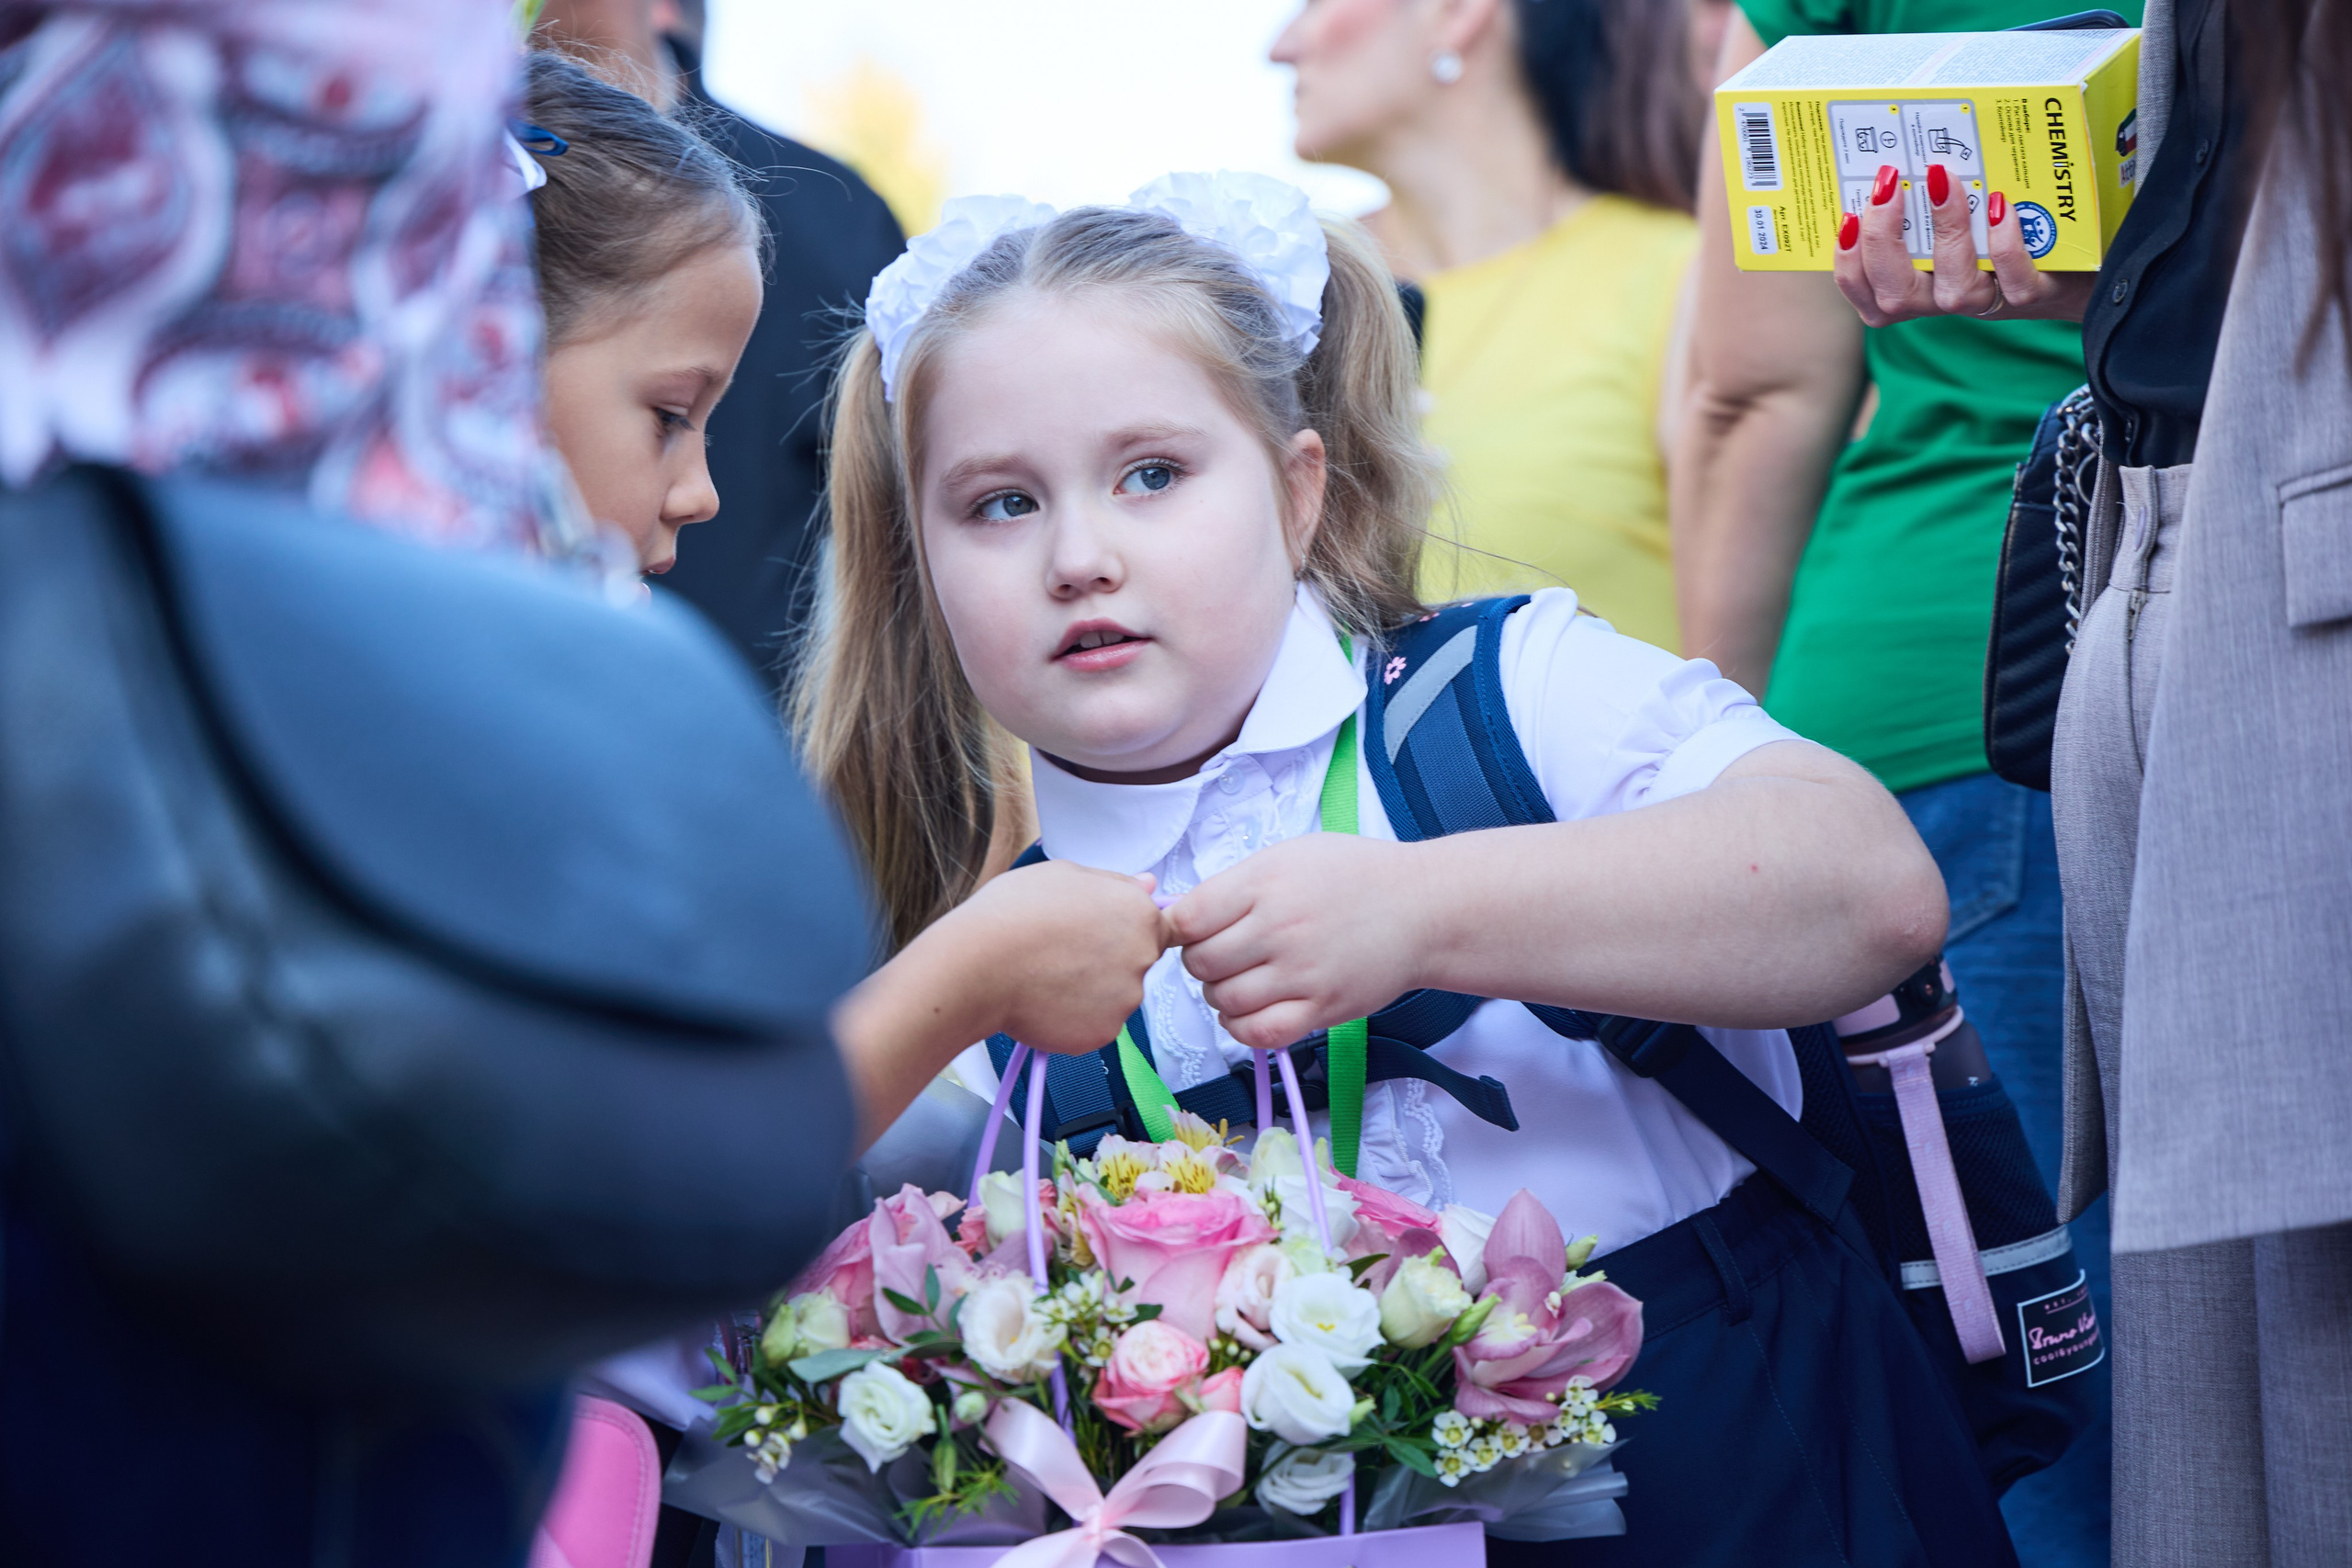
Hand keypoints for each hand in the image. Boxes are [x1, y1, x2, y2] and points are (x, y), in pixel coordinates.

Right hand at [948, 860, 1171, 1054]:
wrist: (978, 965)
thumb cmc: (1013, 913)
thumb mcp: (1064, 874)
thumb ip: (1113, 882)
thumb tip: (1148, 885)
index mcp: (1139, 914)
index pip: (1160, 927)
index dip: (1127, 931)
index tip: (1102, 936)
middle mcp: (1142, 958)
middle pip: (1136, 963)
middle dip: (1108, 961)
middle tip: (1063, 954)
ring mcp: (1125, 1000)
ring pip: (1114, 997)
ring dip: (1091, 992)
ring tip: (1047, 976)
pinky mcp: (1103, 1034)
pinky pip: (1094, 1025)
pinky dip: (1074, 1019)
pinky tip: (1044, 1001)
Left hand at [1166, 834, 1426, 1049]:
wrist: (1424, 908)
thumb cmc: (1356, 876)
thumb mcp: (1290, 856)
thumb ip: (1236, 884)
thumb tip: (1182, 916)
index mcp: (1265, 883)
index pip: (1188, 919)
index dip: (1178, 929)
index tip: (1191, 931)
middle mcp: (1279, 928)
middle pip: (1200, 963)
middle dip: (1201, 962)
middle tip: (1223, 955)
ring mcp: (1301, 972)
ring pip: (1223, 1000)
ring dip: (1221, 995)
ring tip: (1242, 980)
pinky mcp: (1321, 1008)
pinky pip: (1257, 1033)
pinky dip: (1242, 1027)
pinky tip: (1252, 1010)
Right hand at [1832, 161, 2094, 325]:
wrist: (2067, 266)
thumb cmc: (1992, 235)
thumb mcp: (1947, 223)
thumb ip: (1915, 209)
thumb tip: (1886, 161)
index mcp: (1912, 289)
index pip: (1864, 293)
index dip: (1848, 261)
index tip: (1849, 214)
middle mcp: (1941, 301)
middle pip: (1895, 297)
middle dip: (1884, 241)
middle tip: (1889, 185)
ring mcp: (1985, 301)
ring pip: (1954, 288)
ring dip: (1946, 230)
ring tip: (1946, 180)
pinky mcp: (2030, 293)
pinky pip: (2013, 279)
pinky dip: (2004, 243)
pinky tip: (1999, 204)